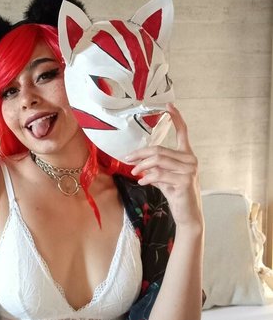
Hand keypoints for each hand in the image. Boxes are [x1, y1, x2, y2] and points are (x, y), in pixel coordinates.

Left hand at [126, 104, 202, 227]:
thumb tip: (136, 162)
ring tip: (134, 172)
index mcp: (186, 155)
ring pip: (158, 161)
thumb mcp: (164, 177)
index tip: (168, 105)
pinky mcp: (185, 181)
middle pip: (159, 150)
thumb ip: (155, 166)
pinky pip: (160, 174)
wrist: (188, 214)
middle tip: (127, 159)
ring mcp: (189, 170)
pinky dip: (148, 177)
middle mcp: (190, 159)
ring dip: (142, 166)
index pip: (183, 132)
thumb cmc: (176, 194)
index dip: (176, 117)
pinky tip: (142, 181)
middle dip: (140, 154)